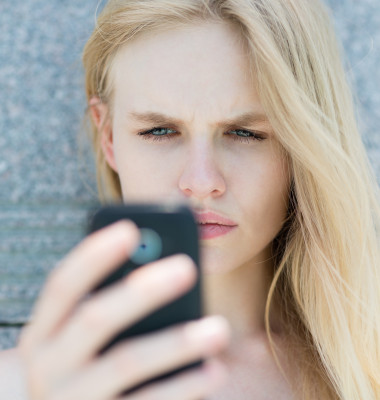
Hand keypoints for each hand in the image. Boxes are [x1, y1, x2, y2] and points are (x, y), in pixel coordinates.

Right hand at [18, 220, 229, 399]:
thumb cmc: (77, 358)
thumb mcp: (76, 332)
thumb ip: (106, 300)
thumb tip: (163, 262)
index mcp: (44, 330)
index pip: (62, 285)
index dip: (92, 256)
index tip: (129, 230)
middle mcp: (50, 364)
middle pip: (95, 319)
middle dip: (141, 291)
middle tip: (187, 267)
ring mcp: (75, 399)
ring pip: (127, 364)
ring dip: (177, 343)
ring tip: (220, 328)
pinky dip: (184, 387)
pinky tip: (215, 370)